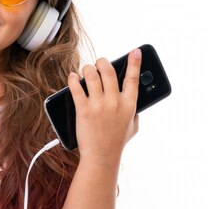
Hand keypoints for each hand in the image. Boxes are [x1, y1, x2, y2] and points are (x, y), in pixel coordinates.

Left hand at [67, 49, 141, 167]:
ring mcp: (98, 105)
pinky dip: (73, 79)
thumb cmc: (116, 142)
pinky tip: (72, 77)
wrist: (101, 157)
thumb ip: (134, 112)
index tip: (135, 51)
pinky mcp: (83, 110)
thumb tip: (133, 100)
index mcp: (129, 105)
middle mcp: (114, 102)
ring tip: (86, 70)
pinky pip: (76, 88)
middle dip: (103, 62)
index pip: (133, 79)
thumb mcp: (133, 127)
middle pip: (109, 72)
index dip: (135, 63)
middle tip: (99, 63)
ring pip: (92, 76)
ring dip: (88, 69)